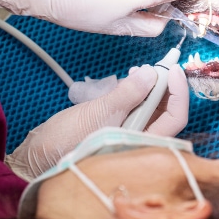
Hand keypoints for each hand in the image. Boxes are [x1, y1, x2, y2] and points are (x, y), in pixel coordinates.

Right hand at [5, 64, 188, 179]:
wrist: (39, 154)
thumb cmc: (68, 142)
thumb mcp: (100, 113)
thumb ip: (128, 94)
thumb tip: (152, 74)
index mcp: (145, 144)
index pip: (176, 117)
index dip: (179, 92)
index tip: (174, 69)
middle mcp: (144, 140)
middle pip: (168, 111)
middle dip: (166, 86)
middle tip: (161, 64)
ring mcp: (132, 133)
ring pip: (154, 107)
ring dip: (152, 86)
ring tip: (139, 70)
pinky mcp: (120, 126)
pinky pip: (138, 107)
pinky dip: (138, 92)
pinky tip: (130, 79)